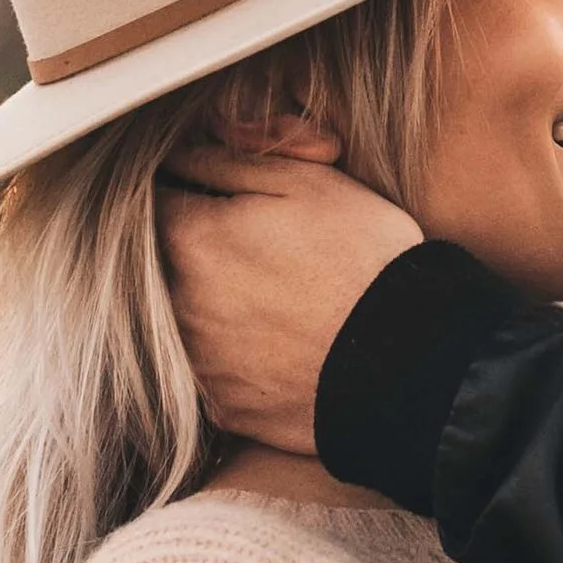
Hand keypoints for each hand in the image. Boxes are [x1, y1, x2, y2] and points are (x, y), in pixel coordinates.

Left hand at [160, 125, 420, 454]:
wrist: (408, 364)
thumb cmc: (364, 262)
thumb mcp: (309, 183)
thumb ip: (231, 161)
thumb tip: (181, 158)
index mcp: (189, 238)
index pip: (154, 200)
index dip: (185, 191)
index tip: (215, 196)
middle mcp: (176, 304)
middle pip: (159, 264)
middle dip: (193, 250)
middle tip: (253, 250)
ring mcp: (196, 361)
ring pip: (179, 319)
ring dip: (208, 304)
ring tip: (270, 299)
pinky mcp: (221, 404)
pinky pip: (209, 370)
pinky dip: (231, 355)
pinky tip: (275, 345)